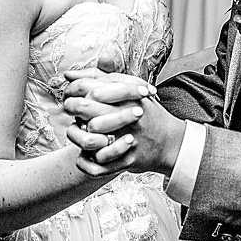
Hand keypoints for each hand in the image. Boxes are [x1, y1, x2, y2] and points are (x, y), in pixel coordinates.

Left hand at [62, 71, 180, 178]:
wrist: (171, 142)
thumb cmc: (146, 113)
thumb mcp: (128, 89)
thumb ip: (100, 79)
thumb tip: (69, 75)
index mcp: (127, 97)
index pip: (89, 87)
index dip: (72, 90)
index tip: (69, 94)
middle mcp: (127, 116)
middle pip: (85, 109)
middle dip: (71, 109)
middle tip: (70, 111)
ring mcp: (127, 139)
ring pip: (88, 139)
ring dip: (77, 137)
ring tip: (79, 132)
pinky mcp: (127, 160)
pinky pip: (97, 165)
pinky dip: (86, 162)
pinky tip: (85, 155)